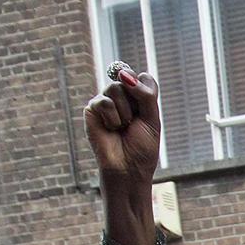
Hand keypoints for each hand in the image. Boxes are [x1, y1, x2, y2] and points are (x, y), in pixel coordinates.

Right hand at [85, 63, 161, 188]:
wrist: (128, 169)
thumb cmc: (142, 148)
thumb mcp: (152, 120)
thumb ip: (145, 95)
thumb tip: (124, 74)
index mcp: (139, 98)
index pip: (144, 77)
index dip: (146, 92)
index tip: (146, 111)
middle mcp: (122, 97)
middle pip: (128, 78)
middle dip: (136, 103)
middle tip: (134, 122)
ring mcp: (106, 101)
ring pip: (115, 88)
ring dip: (124, 112)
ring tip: (122, 128)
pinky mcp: (92, 109)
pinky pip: (103, 102)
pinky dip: (112, 118)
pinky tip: (111, 129)